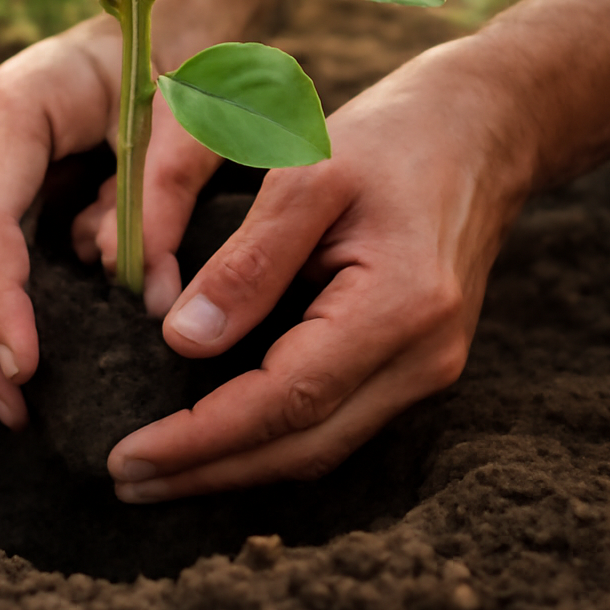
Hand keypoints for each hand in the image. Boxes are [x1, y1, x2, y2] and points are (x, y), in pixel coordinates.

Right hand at [0, 0, 245, 427]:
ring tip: (17, 403)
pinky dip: (1, 304)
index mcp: (18, 104)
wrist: (173, 13)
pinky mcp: (3, 179)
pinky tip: (28, 358)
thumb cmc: (184, 54)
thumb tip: (149, 298)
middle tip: (15, 409)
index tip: (25, 368)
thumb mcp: (189, 118)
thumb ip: (165, 196)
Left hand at [107, 38, 534, 499]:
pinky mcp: (418, 362)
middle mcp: (423, 357)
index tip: (128, 457)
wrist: (484, 129)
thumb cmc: (393, 136)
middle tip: (125, 481)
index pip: (285, 401)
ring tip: (158, 471)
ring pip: (322, 445)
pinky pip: (338, 419)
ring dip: (238, 465)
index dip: (202, 439)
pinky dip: (274, 436)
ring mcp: (428, 368)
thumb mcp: (308, 173)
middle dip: (210, 472)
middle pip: (303, 446)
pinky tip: (221, 435)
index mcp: (399, 306)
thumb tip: (183, 342)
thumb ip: (248, 261)